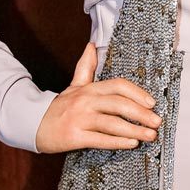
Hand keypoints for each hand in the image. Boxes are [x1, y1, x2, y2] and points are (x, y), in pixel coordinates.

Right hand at [35, 41, 161, 153]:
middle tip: (157, 122)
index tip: (152, 103)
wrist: (32, 124)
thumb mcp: (73, 85)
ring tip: (150, 136)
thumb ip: (86, 67)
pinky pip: (100, 140)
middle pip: (118, 104)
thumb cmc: (59, 107)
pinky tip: (132, 144)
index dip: (137, 93)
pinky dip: (118, 142)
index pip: (118, 85)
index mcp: (89, 89)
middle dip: (141, 113)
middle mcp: (85, 101)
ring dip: (134, 130)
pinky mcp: (74, 136)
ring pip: (112, 123)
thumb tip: (92, 45)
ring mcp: (79, 119)